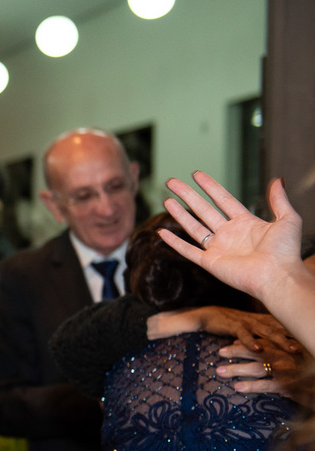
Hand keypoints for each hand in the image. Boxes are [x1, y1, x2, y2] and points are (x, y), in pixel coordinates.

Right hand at [149, 307, 300, 353]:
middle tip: (309, 345)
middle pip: (281, 328)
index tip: (311, 338)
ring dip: (280, 340)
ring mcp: (246, 322)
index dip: (298, 331)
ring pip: (267, 332)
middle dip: (296, 337)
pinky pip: (244, 335)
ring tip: (292, 350)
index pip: (285, 325)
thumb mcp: (250, 327)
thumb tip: (281, 340)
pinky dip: (251, 342)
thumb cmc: (230, 323)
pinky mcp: (233, 325)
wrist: (207, 315)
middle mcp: (258, 319)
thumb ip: (264, 330)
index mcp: (263, 320)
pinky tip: (258, 350)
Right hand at [161, 173, 303, 301]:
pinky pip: (188, 250)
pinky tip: (162, 233)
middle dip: (187, 195)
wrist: (278, 276)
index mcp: (246, 223)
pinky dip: (174, 242)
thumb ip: (279, 200)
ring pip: (193, 227)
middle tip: (172, 182)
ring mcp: (218, 248)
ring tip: (166, 200)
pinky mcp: (210, 262)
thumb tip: (277, 179)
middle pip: (203, 210)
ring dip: (179, 214)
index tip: (196, 174)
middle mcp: (229, 234)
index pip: (223, 200)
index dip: (210, 187)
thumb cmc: (285, 251)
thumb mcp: (288, 219)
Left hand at [216, 341, 304, 397]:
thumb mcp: (299, 361)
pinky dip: (252, 386)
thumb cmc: (312, 373)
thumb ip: (284, 355)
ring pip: (257, 368)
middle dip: (236, 351)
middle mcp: (285, 358)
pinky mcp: (290, 385)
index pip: (263, 343)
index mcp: (286, 351)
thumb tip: (264, 351)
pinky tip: (237, 387)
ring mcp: (287, 371)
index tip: (231, 342)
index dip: (247, 342)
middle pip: (257, 352)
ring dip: (237, 369)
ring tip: (219, 371)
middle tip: (219, 352)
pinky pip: (267, 385)